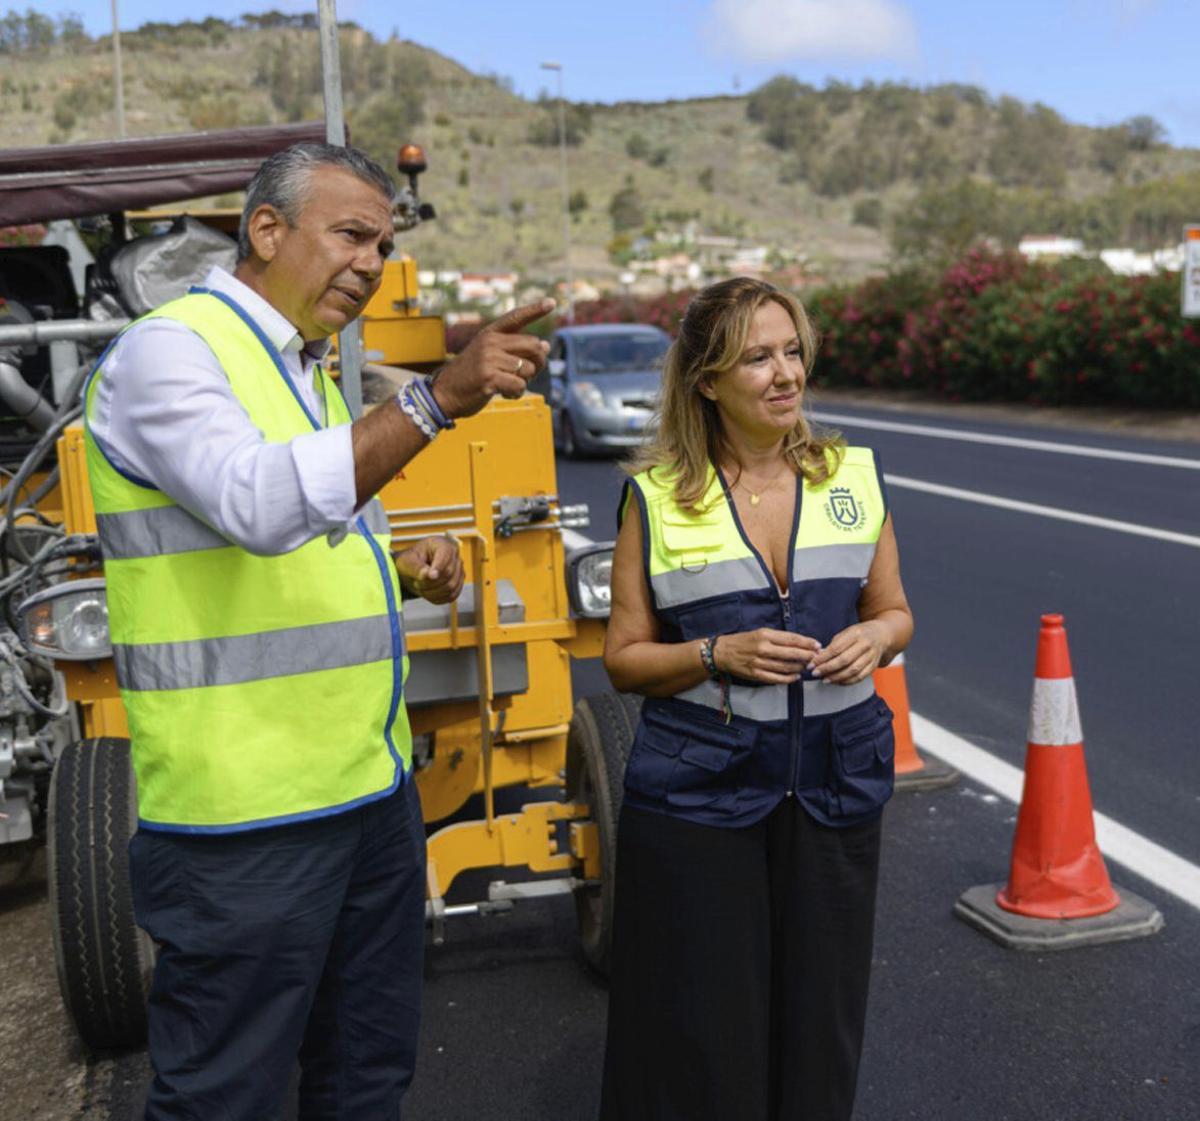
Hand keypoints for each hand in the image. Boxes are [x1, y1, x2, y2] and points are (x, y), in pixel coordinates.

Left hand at [394, 536, 464, 604]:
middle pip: (448, 574)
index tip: (430, 576)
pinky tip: (428, 593)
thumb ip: (416, 567)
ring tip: (421, 587)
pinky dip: (438, 598)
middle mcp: (454, 556)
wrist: (412, 571)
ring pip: (451, 587)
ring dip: (433, 592)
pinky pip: (452, 595)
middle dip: (430, 582)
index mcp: (442, 544)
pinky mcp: (458, 584)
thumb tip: (427, 575)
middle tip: (416, 583)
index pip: (446, 556)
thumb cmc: (410, 562)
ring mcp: (458, 570)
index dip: (438, 568)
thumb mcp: (406, 562)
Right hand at [430, 299, 555, 418]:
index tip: (552, 302)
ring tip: (509, 386)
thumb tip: (546, 345)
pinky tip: (505, 394)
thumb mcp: (490, 357)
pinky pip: (520, 385)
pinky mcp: (489, 377)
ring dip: (524, 382)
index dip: (535, 309)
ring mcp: (489, 358)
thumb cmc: (471, 376)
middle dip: (539, 362)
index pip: (516, 317)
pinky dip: (517, 393)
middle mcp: (490, 342)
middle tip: (530, 374)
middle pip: (533, 345)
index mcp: (490, 333)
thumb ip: (515, 350)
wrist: (444, 394)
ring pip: (529, 369)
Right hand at [711, 628, 821, 684]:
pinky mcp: (756, 674)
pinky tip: (796, 676)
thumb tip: (800, 644)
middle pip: (792, 653)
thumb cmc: (744, 641)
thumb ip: (779, 638)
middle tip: (817, 657)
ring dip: (800, 667)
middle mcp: (763, 648)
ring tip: (806, 666)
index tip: (817, 645)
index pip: (792, 639)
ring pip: (786, 667)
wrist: (723, 652)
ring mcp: (759, 663)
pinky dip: (789, 678)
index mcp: (765, 635)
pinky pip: (777, 678)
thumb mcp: (760, 633)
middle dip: (808, 656)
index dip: (807, 643)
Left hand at [809, 621, 887, 684]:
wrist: (882, 635)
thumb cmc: (859, 634)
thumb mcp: (846, 633)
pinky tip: (837, 681)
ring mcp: (871, 656)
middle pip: (844, 660)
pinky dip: (847, 681)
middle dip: (827, 668)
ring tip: (825, 679)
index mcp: (855, 634)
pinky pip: (860, 677)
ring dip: (837, 677)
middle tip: (815, 673)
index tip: (812, 663)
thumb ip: (833, 644)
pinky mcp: (874, 666)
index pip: (836, 648)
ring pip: (853, 670)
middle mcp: (865, 645)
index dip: (822, 658)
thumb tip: (818, 657)